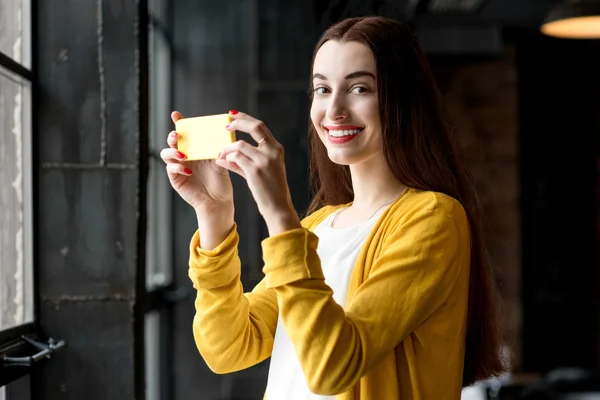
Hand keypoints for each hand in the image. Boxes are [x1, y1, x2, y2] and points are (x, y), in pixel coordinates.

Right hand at [160, 111, 233, 213]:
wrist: (218, 201)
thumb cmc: (220, 181)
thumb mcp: (220, 162)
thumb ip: (218, 150)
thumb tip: (221, 137)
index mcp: (195, 149)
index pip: (185, 133)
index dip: (178, 123)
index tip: (176, 115)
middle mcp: (184, 156)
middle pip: (172, 141)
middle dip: (173, 136)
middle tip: (178, 135)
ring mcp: (178, 167)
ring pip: (166, 153)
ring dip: (173, 151)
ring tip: (183, 154)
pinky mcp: (175, 178)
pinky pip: (170, 169)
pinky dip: (177, 167)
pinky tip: (189, 171)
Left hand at [216, 111, 299, 228]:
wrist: (278, 207)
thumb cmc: (269, 191)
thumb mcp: (258, 172)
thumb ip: (242, 162)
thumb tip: (222, 156)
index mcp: (276, 149)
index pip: (260, 126)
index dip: (245, 118)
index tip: (233, 115)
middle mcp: (273, 151)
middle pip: (255, 126)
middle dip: (238, 122)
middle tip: (226, 126)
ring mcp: (265, 160)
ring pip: (239, 144)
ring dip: (227, 148)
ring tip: (221, 155)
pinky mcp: (255, 170)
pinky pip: (235, 157)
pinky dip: (227, 158)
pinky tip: (223, 162)